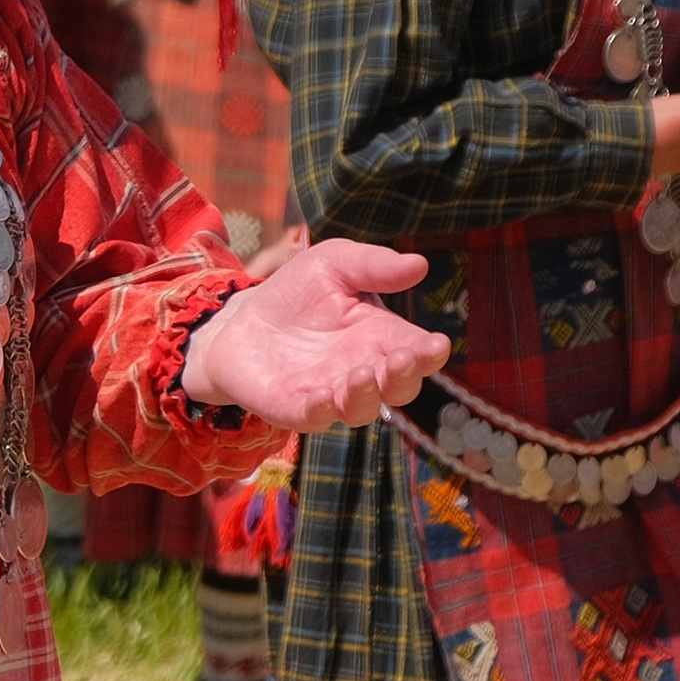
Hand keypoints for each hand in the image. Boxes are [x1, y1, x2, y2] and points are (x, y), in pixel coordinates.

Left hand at [180, 239, 447, 434]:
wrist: (242, 318)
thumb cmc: (298, 292)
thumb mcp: (334, 264)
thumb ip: (373, 265)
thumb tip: (419, 264)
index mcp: (382, 337)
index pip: (417, 351)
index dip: (430, 352)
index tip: (437, 344)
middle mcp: (364, 370)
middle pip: (398, 387)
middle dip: (404, 376)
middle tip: (403, 358)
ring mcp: (331, 393)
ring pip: (361, 408)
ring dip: (366, 395)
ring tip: (364, 373)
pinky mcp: (294, 407)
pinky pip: (314, 417)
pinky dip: (321, 410)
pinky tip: (322, 395)